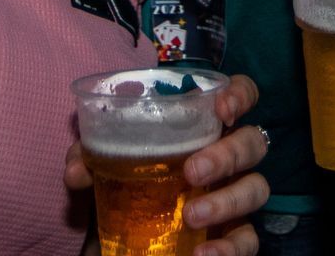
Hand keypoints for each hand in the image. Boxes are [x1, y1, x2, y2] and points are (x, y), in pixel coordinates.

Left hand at [65, 73, 270, 255]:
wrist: (121, 238)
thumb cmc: (123, 183)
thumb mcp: (100, 165)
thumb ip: (87, 158)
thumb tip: (77, 171)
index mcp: (202, 128)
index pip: (240, 96)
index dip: (241, 94)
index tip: (222, 108)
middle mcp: (227, 159)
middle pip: (253, 143)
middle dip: (228, 154)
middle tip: (193, 171)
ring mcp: (235, 196)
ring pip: (257, 188)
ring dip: (227, 200)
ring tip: (191, 215)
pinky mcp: (234, 235)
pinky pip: (248, 240)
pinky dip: (229, 248)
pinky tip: (204, 253)